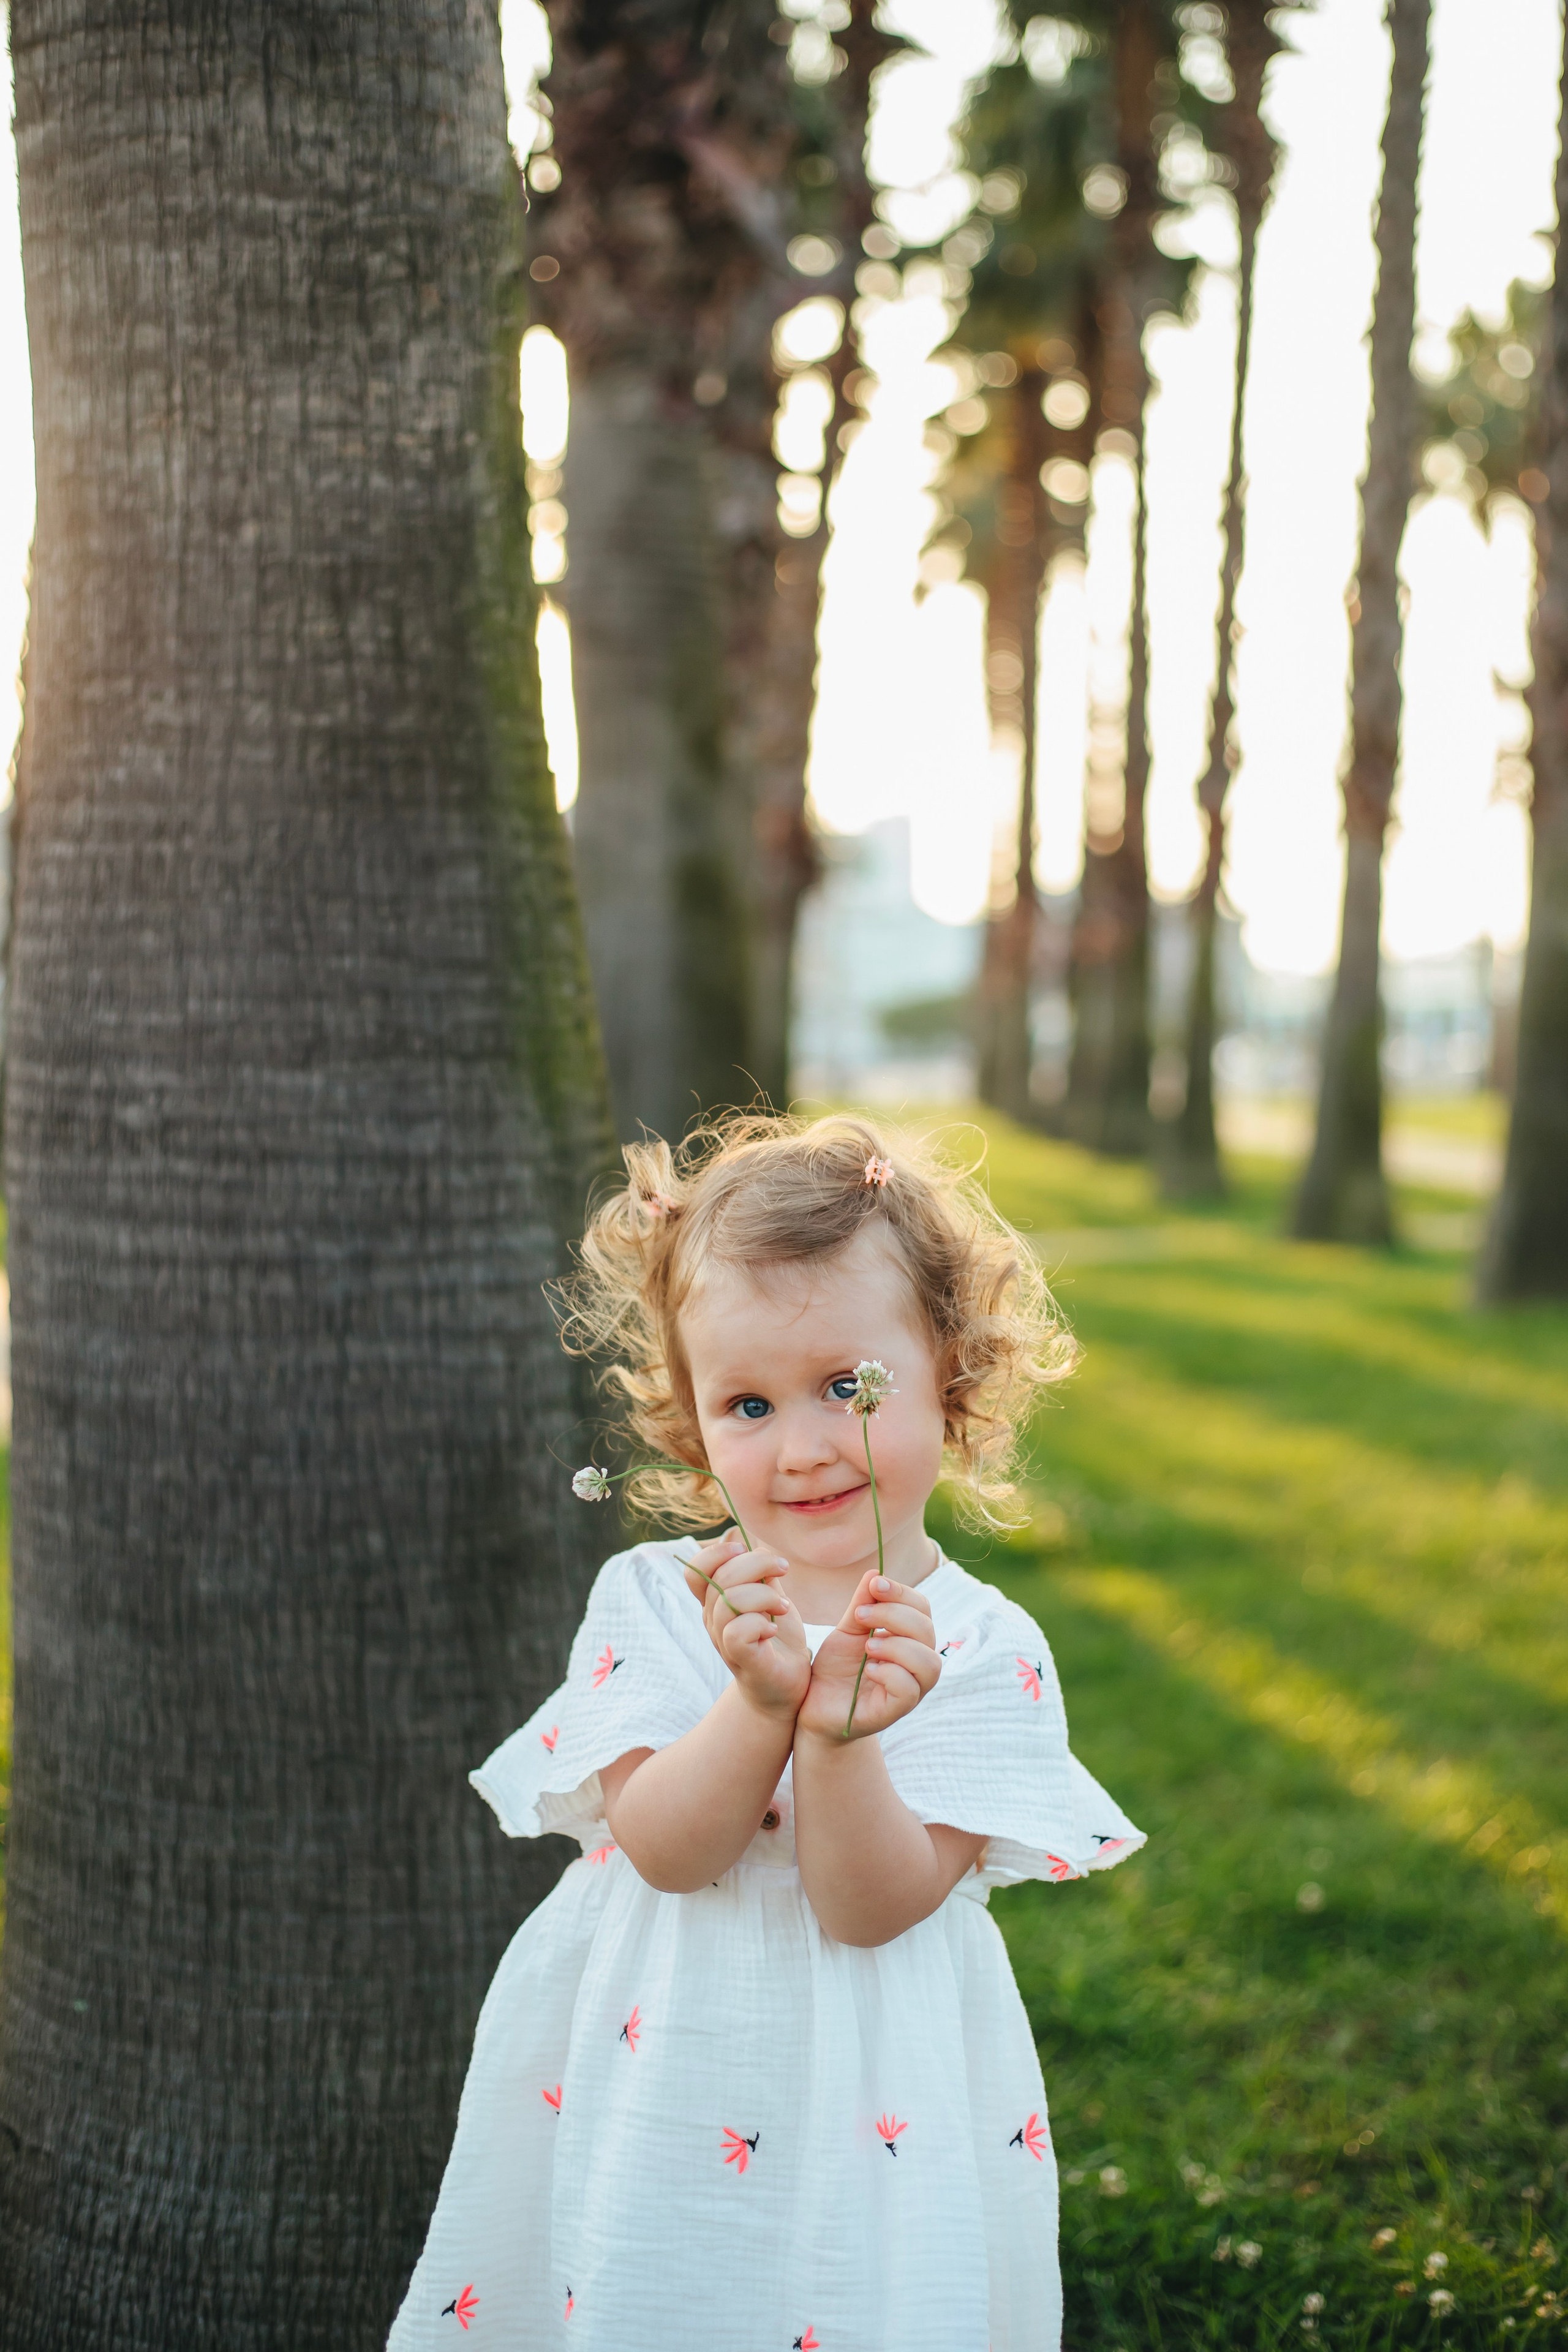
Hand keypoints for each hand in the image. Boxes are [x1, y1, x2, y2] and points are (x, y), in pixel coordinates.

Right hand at [681, 1529, 809, 1720]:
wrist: (787, 1686)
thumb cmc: (775, 1639)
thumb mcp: (769, 1596)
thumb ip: (760, 1571)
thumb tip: (754, 1543)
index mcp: (715, 1602)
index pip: (694, 1570)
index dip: (717, 1553)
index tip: (746, 1550)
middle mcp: (713, 1621)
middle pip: (719, 1577)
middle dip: (757, 1563)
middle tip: (783, 1570)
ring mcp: (724, 1642)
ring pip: (729, 1600)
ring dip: (764, 1594)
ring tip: (783, 1606)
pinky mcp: (743, 1660)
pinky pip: (737, 1631)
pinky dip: (761, 1623)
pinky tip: (773, 1629)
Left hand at [795, 1570, 939, 1744]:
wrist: (815, 1706)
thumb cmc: (835, 1669)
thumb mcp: (847, 1631)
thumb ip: (863, 1605)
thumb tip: (875, 1573)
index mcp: (908, 1640)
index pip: (922, 1609)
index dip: (902, 1593)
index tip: (874, 1585)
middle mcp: (916, 1664)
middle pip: (927, 1631)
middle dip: (893, 1615)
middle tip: (860, 1616)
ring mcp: (910, 1690)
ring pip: (928, 1663)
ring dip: (897, 1646)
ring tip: (867, 1646)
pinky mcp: (895, 1711)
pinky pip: (909, 1689)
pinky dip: (889, 1673)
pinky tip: (868, 1670)